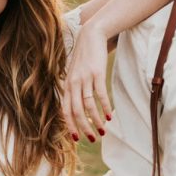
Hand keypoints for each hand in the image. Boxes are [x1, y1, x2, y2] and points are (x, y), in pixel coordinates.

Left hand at [62, 20, 111, 141]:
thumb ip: (73, 89)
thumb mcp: (74, 73)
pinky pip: (100, 94)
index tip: (76, 139)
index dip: (70, 125)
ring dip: (96, 120)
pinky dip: (105, 107)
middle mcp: (73, 83)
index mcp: (67, 85)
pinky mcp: (97, 73)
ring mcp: (85, 78)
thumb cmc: (83, 57)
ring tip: (103, 130)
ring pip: (88, 105)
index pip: (65, 110)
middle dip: (84, 127)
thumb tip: (76, 107)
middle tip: (92, 139)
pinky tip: (110, 116)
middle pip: (76, 111)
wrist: (90, 36)